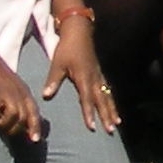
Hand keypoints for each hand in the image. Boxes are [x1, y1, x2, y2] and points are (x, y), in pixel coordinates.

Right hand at [0, 49, 41, 138]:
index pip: (34, 112)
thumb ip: (16, 100)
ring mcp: (6, 93)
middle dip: (17, 130)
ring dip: (4, 127)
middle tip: (6, 134)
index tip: (35, 140)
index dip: (35, 127)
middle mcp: (19, 93)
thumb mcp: (12, 87)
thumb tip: (17, 119)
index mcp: (24, 91)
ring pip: (13, 117)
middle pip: (24, 117)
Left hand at [46, 19, 120, 133]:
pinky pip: (108, 90)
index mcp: (84, 77)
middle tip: (110, 130)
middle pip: (102, 101)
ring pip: (107, 96)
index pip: (87, 99)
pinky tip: (113, 108)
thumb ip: (53, 80)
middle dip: (106, 116)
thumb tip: (46, 96)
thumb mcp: (57, 63)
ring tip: (117, 123)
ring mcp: (99, 76)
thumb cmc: (67, 48)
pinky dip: (111, 101)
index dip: (89, 113)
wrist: (79, 32)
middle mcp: (94, 78)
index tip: (92, 127)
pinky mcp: (100, 74)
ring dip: (112, 110)